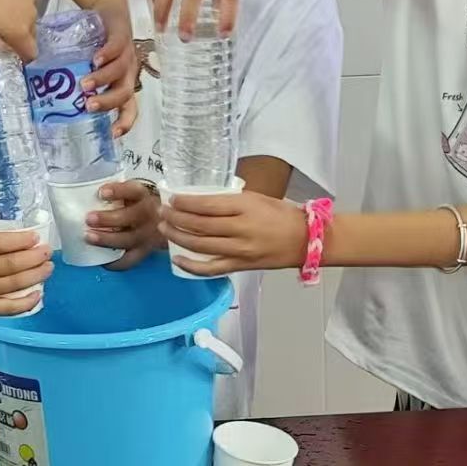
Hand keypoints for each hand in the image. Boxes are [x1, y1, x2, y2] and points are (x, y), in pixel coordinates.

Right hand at [0, 226, 52, 322]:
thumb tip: (9, 232)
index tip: (36, 236)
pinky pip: (5, 309)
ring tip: (48, 268)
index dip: (20, 240)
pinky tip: (38, 294)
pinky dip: (24, 303)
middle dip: (33, 258)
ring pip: (10, 286)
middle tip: (48, 251)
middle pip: (8, 265)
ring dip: (34, 276)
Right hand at [82, 0, 137, 135]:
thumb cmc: (97, 45)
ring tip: (84, 83)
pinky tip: (95, 59)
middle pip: (125, 93)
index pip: (130, 108)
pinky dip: (107, 54)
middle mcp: (128, 72)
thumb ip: (75, 82)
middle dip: (108, 102)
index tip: (112, 134)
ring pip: (120, 71)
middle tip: (88, 106)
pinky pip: (117, 46)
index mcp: (123, 83)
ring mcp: (127, 53)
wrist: (109, 11)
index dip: (124, 122)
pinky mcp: (122, 35)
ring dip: (103, 79)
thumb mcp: (89, 67)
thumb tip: (44, 96)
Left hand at [88, 180, 162, 270]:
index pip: (132, 191)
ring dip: (107, 239)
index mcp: (142, 195)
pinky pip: (130, 260)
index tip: (101, 193)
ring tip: (89, 237)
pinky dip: (114, 262)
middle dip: (108, 219)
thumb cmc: (135, 203)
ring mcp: (148, 235)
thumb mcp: (128, 192)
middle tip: (89, 219)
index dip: (117, 191)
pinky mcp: (144, 252)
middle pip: (131, 217)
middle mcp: (148, 214)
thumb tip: (83, 197)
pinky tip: (101, 260)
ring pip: (129, 239)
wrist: (160, 219)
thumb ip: (113, 194)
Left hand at [159, 190, 306, 275]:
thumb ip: (230, 201)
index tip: (172, 199)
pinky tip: (178, 259)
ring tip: (164, 229)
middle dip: (176, 219)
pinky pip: (211, 268)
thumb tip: (201, 201)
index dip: (185, 203)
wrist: (305, 240)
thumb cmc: (281, 214)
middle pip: (199, 225)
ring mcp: (240, 250)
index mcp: (244, 207)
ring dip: (178, 237)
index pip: (207, 205)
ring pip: (201, 245)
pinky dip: (192, 265)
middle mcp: (240, 229)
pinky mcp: (241, 266)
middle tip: (161, 213)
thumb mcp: (256, 198)